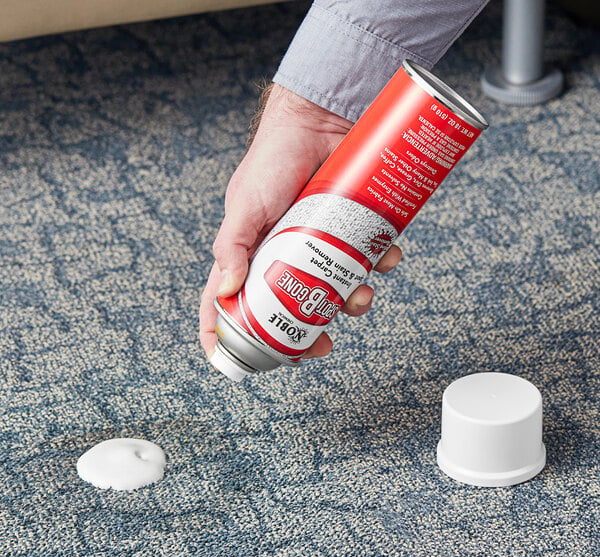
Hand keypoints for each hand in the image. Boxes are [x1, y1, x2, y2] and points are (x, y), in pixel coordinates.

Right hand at [199, 83, 401, 359]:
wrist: (317, 121)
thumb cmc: (272, 160)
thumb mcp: (245, 206)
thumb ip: (232, 246)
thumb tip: (226, 291)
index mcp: (249, 256)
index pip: (226, 303)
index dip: (225, 335)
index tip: (235, 364)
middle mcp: (283, 256)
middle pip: (289, 310)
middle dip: (304, 334)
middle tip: (320, 347)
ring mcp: (318, 246)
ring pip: (334, 290)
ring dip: (351, 303)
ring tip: (361, 297)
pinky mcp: (349, 230)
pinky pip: (367, 258)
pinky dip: (381, 263)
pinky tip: (387, 256)